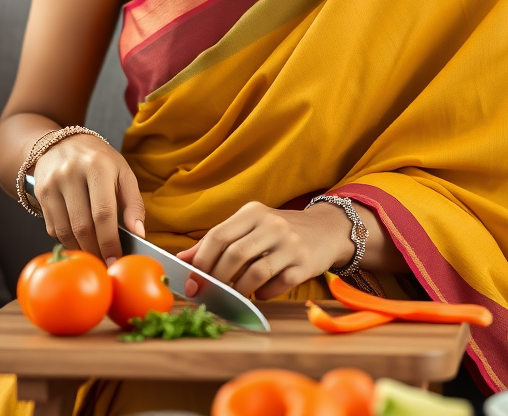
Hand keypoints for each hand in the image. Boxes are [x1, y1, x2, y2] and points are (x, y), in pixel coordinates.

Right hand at [32, 134, 145, 263]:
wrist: (62, 143)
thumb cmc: (99, 160)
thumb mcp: (122, 172)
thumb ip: (133, 203)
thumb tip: (139, 234)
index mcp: (98, 166)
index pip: (104, 213)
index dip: (109, 241)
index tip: (115, 260)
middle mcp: (72, 173)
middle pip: (83, 226)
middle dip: (95, 250)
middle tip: (105, 263)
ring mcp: (53, 183)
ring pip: (65, 230)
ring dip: (81, 249)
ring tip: (94, 255)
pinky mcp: (41, 193)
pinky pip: (53, 228)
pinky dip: (67, 240)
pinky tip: (78, 241)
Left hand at [175, 201, 353, 299]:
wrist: (325, 230)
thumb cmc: (278, 231)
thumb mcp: (248, 227)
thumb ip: (216, 242)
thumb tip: (182, 260)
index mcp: (252, 212)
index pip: (219, 235)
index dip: (201, 261)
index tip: (190, 282)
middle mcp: (272, 224)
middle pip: (234, 255)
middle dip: (216, 279)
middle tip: (208, 295)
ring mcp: (290, 244)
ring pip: (255, 272)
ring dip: (238, 290)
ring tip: (233, 295)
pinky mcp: (304, 264)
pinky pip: (277, 285)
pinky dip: (262, 294)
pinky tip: (259, 293)